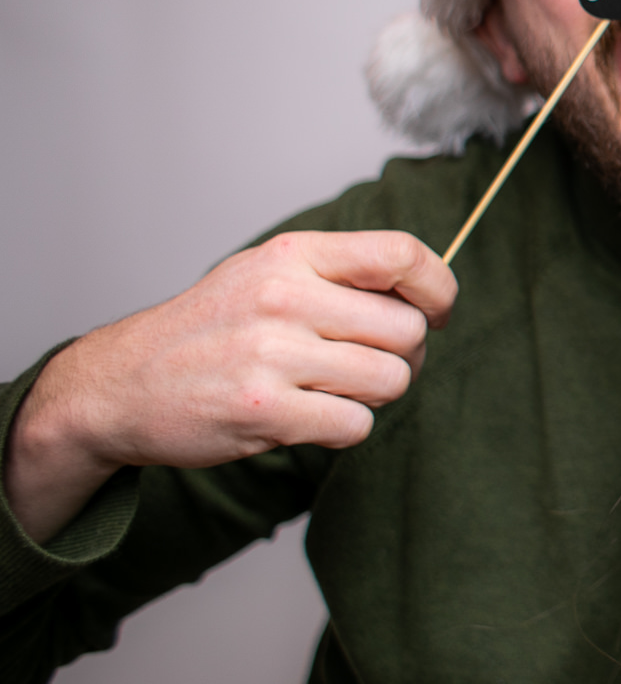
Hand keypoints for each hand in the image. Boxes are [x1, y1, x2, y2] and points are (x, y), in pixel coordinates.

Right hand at [4, 231, 456, 541]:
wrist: (118, 385)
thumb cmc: (208, 331)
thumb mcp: (265, 275)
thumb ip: (338, 277)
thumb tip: (424, 297)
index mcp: (291, 256)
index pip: (401, 254)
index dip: (439, 287)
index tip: (438, 312)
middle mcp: (283, 298)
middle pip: (408, 330)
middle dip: (406, 355)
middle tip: (374, 365)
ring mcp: (272, 355)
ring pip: (391, 380)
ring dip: (376, 395)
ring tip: (335, 390)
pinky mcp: (263, 411)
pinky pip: (356, 424)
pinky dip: (345, 428)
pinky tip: (311, 419)